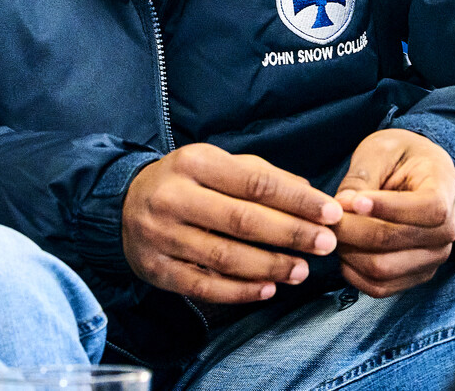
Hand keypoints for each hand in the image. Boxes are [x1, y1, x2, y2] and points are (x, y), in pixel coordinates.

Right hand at [122, 143, 343, 303]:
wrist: (124, 206)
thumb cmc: (186, 183)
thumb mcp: (218, 165)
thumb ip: (262, 176)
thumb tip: (309, 194)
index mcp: (195, 163)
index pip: (256, 183)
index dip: (297, 201)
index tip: (331, 213)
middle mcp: (175, 197)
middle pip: (242, 220)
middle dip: (291, 234)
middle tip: (326, 245)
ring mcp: (163, 236)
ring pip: (225, 256)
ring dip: (270, 266)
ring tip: (302, 270)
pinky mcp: (158, 270)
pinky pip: (204, 286)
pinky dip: (239, 291)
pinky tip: (267, 289)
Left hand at [333, 130, 454, 297]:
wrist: (418, 172)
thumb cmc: (400, 155)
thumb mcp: (381, 150)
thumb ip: (362, 177)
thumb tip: (340, 206)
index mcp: (445, 190)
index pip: (426, 209)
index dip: (387, 207)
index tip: (353, 200)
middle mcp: (446, 231)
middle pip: (395, 241)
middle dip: (353, 229)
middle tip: (328, 215)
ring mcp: (433, 258)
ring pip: (383, 268)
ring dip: (350, 252)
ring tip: (335, 229)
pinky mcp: (415, 275)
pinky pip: (380, 287)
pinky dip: (354, 273)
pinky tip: (343, 250)